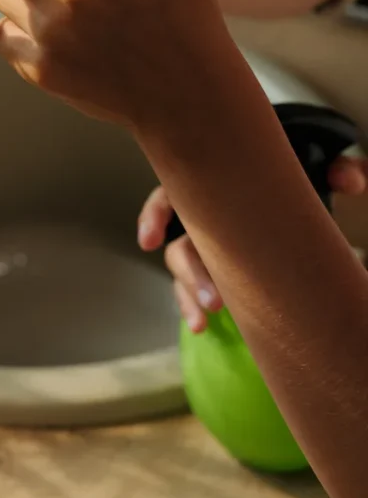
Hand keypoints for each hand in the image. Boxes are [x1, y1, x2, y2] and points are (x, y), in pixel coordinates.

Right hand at [138, 158, 367, 331]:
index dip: (155, 216)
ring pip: (182, 273)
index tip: (149, 241)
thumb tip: (350, 182)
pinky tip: (200, 328)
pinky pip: (191, 290)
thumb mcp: (315, 171)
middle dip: (191, 275)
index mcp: (214, 191)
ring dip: (188, 296)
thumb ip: (336, 169)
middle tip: (215, 301)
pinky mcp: (215, 272)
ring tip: (204, 322)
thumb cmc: (294, 178)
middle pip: (179, 247)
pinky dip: (191, 308)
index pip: (170, 197)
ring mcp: (205, 248)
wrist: (298, 201)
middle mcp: (202, 221)